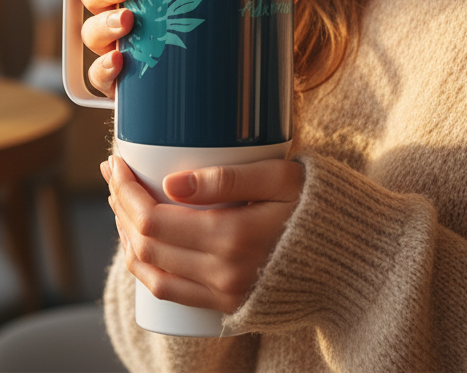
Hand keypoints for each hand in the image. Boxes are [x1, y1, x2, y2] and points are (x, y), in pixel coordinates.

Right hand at [80, 0, 309, 97]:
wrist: (218, 101)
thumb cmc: (221, 40)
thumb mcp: (241, 14)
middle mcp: (122, 13)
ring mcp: (117, 49)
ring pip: (90, 32)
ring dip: (102, 25)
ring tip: (127, 24)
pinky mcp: (122, 86)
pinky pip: (98, 78)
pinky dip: (103, 71)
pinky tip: (119, 66)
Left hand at [101, 155, 303, 312]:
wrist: (353, 259)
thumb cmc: (319, 206)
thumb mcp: (281, 177)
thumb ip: (229, 178)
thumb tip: (173, 182)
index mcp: (231, 238)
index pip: (153, 218)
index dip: (125, 190)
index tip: (115, 162)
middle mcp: (221, 274)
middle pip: (146, 245)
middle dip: (120, 207)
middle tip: (113, 175)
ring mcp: (224, 294)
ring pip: (151, 273)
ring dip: (128, 237)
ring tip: (121, 204)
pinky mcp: (228, 305)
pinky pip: (171, 292)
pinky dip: (146, 267)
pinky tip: (142, 242)